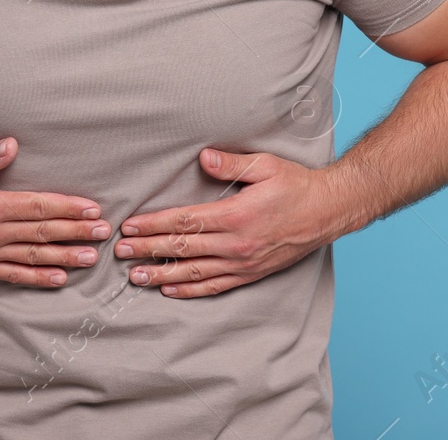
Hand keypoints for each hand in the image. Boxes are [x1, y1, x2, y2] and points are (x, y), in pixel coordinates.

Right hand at [0, 136, 110, 287]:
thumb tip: (13, 145)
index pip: (37, 206)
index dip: (68, 208)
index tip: (92, 209)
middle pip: (41, 232)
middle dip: (76, 232)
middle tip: (104, 233)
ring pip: (32, 256)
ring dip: (64, 257)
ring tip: (91, 258)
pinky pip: (12, 275)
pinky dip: (37, 277)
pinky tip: (59, 278)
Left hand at [115, 148, 348, 297]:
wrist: (327, 212)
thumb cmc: (296, 185)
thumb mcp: (265, 165)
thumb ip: (232, 163)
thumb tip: (203, 157)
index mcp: (236, 215)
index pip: (185, 221)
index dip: (154, 225)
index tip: (130, 226)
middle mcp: (236, 243)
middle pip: (182, 248)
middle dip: (147, 250)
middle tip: (120, 253)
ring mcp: (243, 262)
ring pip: (194, 272)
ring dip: (162, 275)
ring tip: (136, 277)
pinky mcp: (250, 274)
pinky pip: (215, 285)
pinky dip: (190, 290)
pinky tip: (170, 290)